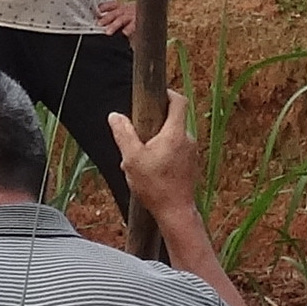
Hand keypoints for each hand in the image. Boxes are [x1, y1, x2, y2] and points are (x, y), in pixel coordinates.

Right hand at [114, 99, 214, 247]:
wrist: (175, 212)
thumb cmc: (154, 186)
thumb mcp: (132, 158)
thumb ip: (123, 134)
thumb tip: (114, 116)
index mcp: (175, 133)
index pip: (178, 101)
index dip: (167, 93)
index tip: (154, 95)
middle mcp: (188, 139)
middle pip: (172, 120)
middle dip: (153, 125)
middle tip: (137, 138)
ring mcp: (192, 153)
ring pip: (172, 138)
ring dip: (156, 144)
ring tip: (140, 161)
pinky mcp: (191, 165)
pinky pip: (176, 152)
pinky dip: (163, 155)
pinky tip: (150, 172)